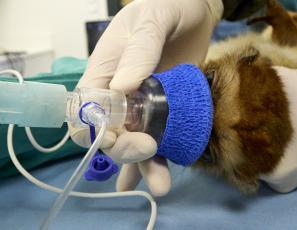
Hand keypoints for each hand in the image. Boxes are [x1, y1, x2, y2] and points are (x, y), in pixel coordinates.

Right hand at [69, 0, 223, 195]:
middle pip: (111, 133)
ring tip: (160, 185)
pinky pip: (160, 139)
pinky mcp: (167, 112)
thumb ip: (138, 52)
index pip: (86, 109)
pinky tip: (158, 177)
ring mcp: (145, 106)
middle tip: (150, 151)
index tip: (117, 135)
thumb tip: (122, 88)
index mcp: (105, 72)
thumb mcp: (150, 21)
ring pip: (136, 142)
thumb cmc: (167, 6)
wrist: (196, 12)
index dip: (94, 129)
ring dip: (145, 166)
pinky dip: (158, 159)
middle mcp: (120, 95)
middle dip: (126, 151)